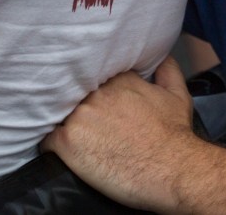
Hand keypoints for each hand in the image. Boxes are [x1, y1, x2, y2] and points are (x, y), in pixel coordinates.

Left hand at [42, 57, 200, 211]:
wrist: (171, 169)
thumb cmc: (174, 136)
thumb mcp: (178, 95)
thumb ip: (167, 70)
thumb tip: (161, 57)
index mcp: (119, 80)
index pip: (93, 77)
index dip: (92, 89)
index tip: (96, 103)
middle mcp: (96, 93)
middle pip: (74, 94)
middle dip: (76, 105)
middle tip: (84, 121)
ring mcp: (80, 115)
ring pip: (58, 114)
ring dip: (62, 122)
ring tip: (71, 135)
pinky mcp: (68, 141)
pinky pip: (47, 139)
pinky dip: (52, 145)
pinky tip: (63, 151)